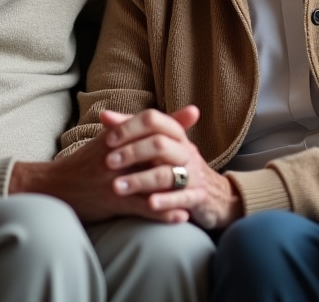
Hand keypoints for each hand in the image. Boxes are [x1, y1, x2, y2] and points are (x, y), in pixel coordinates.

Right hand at [9, 111, 192, 223]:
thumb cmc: (85, 163)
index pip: (147, 124)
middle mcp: (116, 155)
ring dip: (178, 189)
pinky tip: (181, 216)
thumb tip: (152, 112)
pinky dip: (164, 212)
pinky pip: (144, 207)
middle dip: (180, 156)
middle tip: (202, 161)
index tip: (195, 114)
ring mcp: (115, 178)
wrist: (56, 187)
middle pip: (154, 151)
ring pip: (153, 181)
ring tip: (198, 193)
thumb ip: (129, 125)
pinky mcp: (113, 201)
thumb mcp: (105, 140)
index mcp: (115, 137)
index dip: (172, 120)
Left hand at [101, 105, 241, 230]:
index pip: (154, 120)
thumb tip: (104, 115)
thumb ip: (131, 130)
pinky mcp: (199, 197)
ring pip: (167, 174)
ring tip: (117, 188)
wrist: (213, 194)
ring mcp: (194, 174)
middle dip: (132, 152)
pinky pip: (183, 198)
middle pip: (159, 144)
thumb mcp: (158, 146)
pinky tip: (149, 204)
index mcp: (175, 134)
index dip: (130, 127)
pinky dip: (166, 201)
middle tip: (108, 162)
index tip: (108, 139)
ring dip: (140, 180)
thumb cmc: (174, 165)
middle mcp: (186, 151)